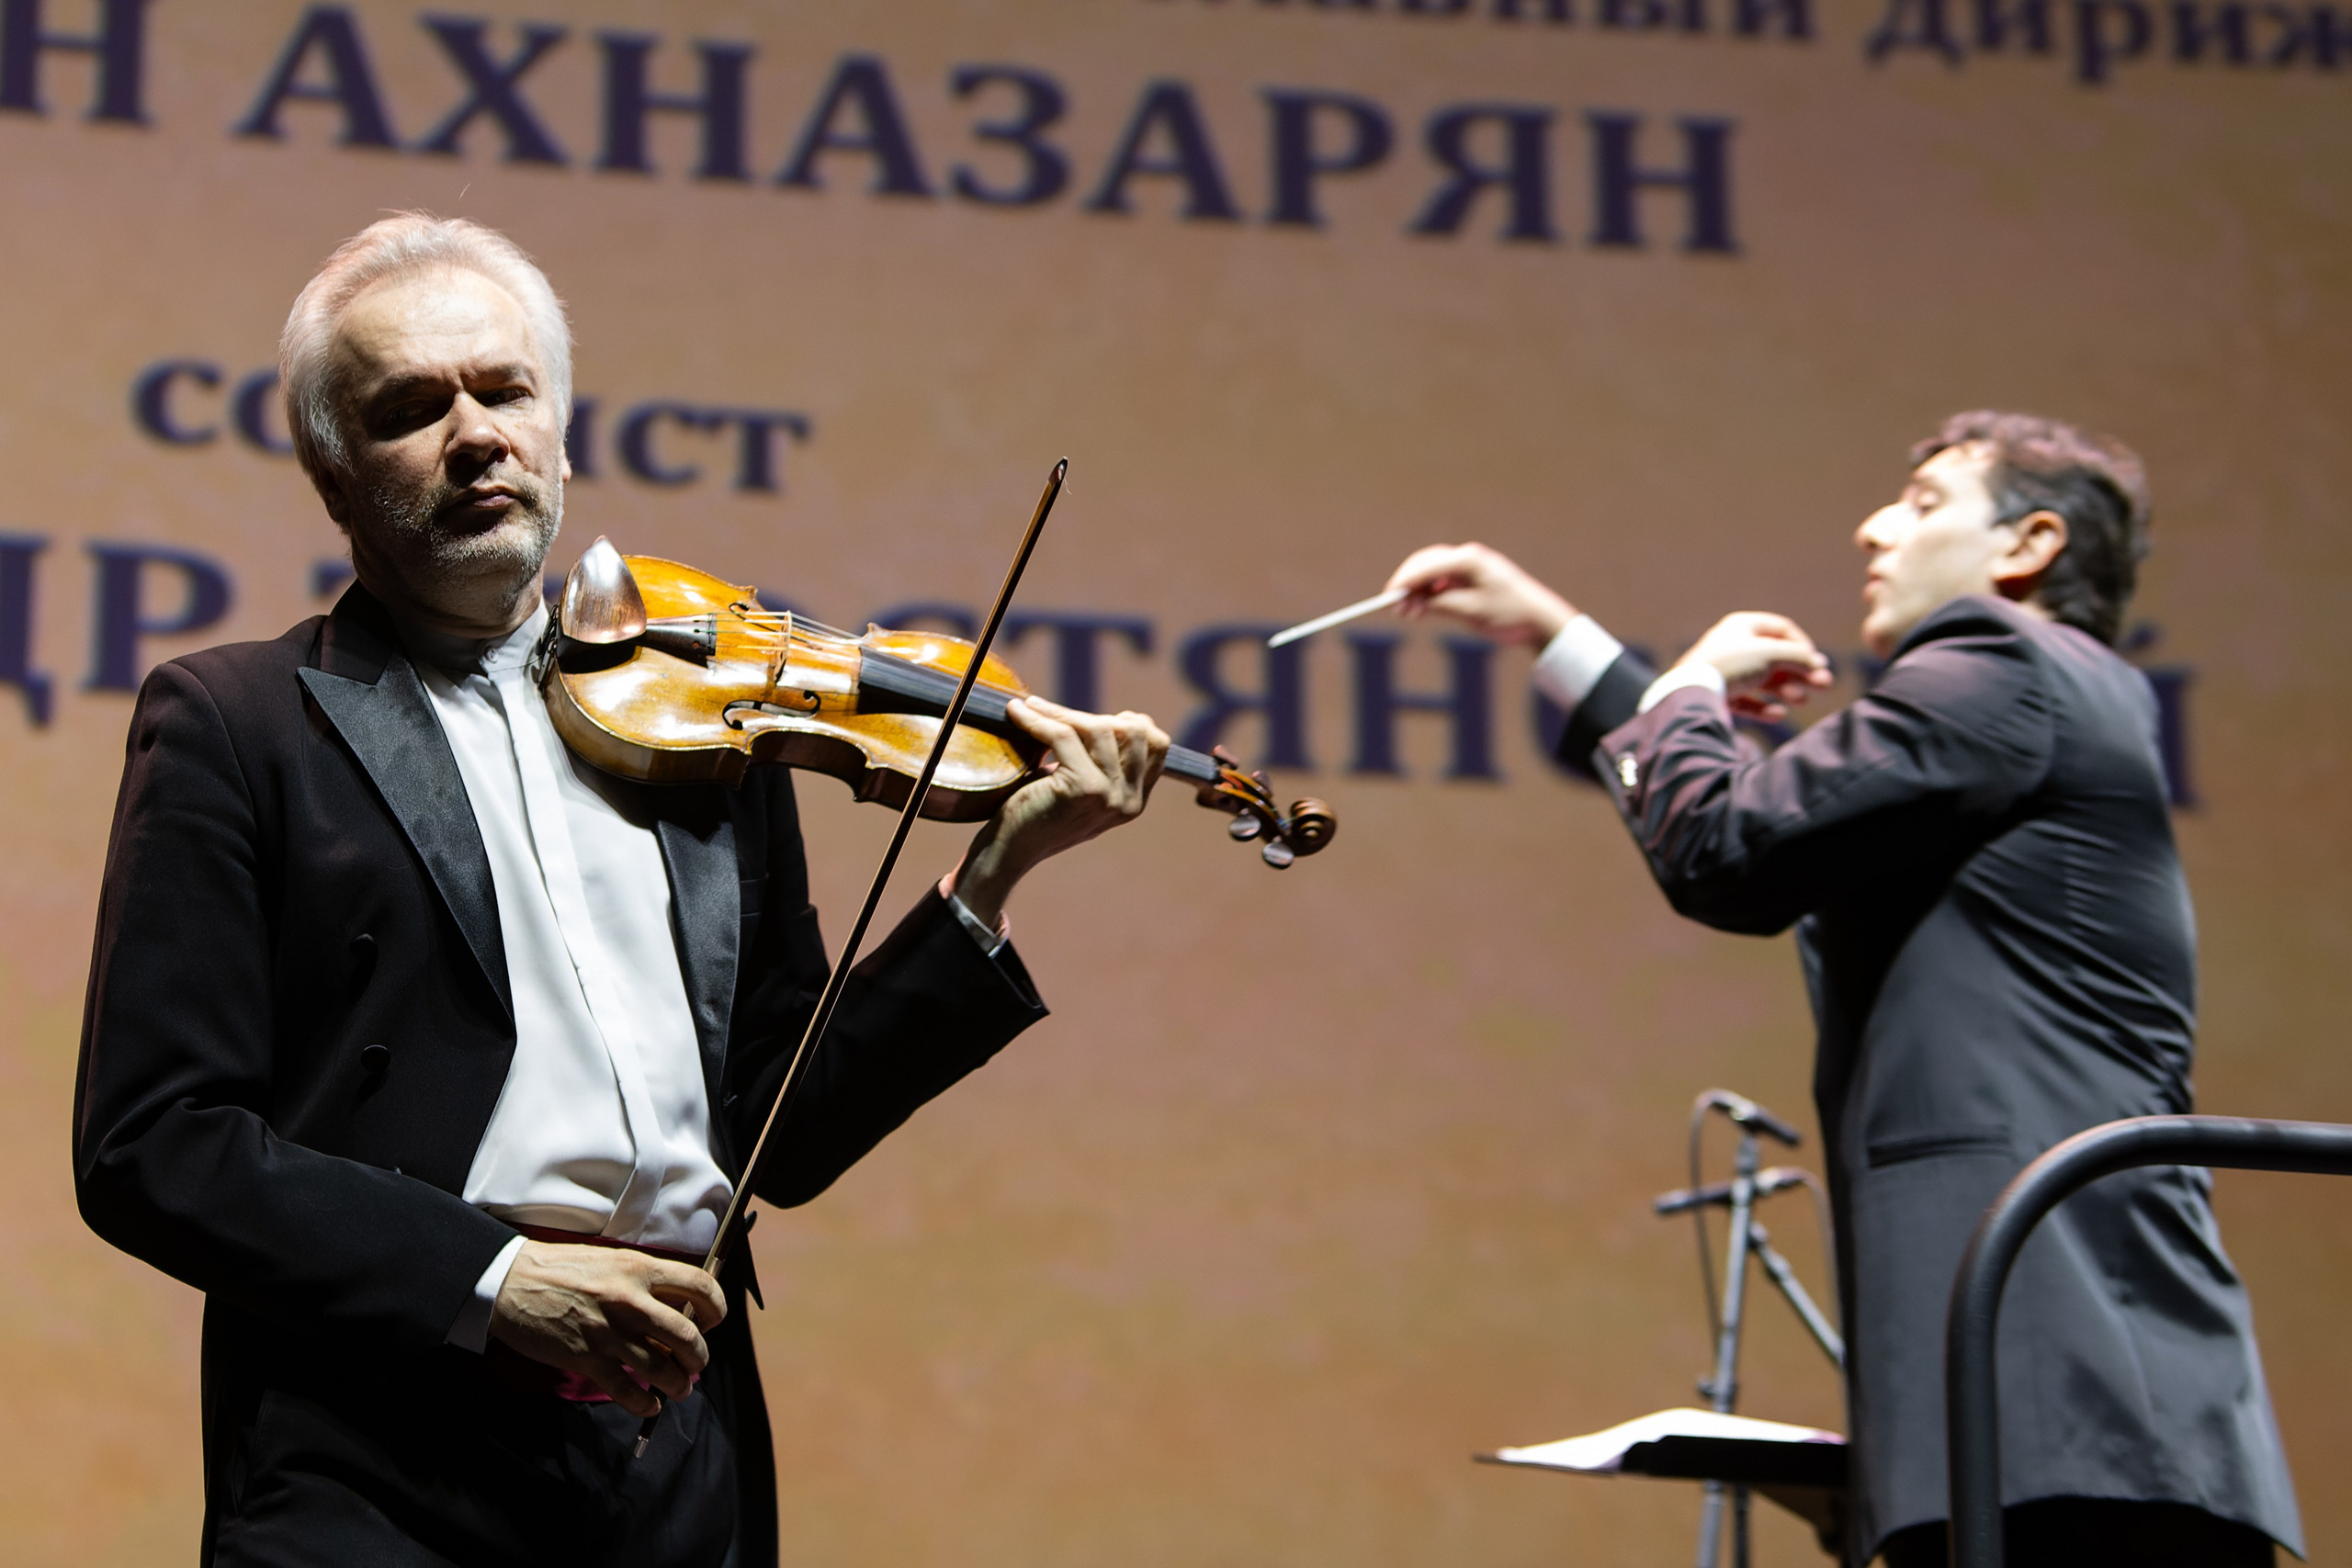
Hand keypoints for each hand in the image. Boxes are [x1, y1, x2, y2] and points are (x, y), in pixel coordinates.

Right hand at [488, 1240, 726, 1418]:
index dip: (717, 1307)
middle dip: (700, 1356)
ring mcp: (608, 1332)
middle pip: (687, 1335)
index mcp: (639, 1269)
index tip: (714, 1321)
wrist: (511, 1281)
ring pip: (662, 1368)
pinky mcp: (586, 1358)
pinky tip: (651, 1406)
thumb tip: (678, 1308)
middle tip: (697, 1363)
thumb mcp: (613, 1261)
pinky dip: (645, 1404)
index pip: (699, 1286)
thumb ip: (645, 1281)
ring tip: (681, 1389)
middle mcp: (630, 1301)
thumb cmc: (563, 1269)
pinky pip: (627, 1389)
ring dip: (679, 1385)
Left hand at [951, 697, 1169, 928]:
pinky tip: (1019, 715)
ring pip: (1099, 729)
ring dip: (1060, 712)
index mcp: (1135, 801)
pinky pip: (1064, 736)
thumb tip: (1113, 716)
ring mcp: (1110, 796)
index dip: (1130, 722)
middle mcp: (1130, 801)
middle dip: (1091, 715)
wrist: (1011, 851)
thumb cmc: (1038, 813)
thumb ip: (1104, 762)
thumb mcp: (1083, 788)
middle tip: (1053, 713)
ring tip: (1032, 709)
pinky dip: (1039, 720)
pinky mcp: (1083, 789)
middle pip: (1132, 731)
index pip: (1157, 745)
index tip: (1095, 718)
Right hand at [1383, 543, 1577, 646]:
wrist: (1539, 619)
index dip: (1404, 582)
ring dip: (1417, 590)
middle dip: (1407, 585)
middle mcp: (1467, 557)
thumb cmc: (1510, 613)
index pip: (1426, 566)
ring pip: (1431, 572)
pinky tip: (1422, 608)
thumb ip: (1439, 605)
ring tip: (1409, 613)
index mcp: (1469, 560)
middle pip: (1425, 564)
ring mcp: (1469, 566)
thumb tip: (1411, 603)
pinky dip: (1429, 592)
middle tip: (1395, 609)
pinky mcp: (1470, 577)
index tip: (1388, 599)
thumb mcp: (1471, 612)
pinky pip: (1441, 580)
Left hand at [1672, 612, 1833, 720]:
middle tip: (1824, 685)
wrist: (1692, 692)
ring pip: (1763, 680)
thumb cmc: (1733, 664)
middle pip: (1775, 657)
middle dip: (1800, 672)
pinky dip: (1763, 708)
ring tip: (1800, 700)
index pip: (1782, 629)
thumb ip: (1800, 657)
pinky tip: (1778, 714)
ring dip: (1786, 690)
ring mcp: (1725, 671)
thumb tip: (1820, 663)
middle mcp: (1733, 646)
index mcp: (1743, 626)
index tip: (1815, 661)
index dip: (1803, 645)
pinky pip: (1746, 700)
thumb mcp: (1772, 654)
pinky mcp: (1718, 695)